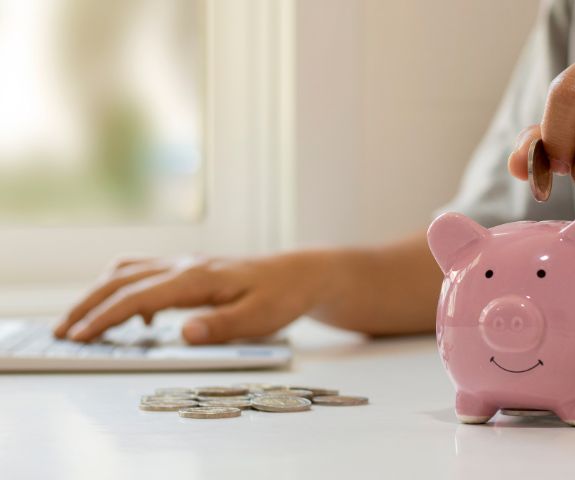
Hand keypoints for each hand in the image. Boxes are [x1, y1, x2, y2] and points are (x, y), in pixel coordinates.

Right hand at [54, 252, 336, 343]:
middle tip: (62, 330)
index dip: (106, 317)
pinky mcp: (192, 270)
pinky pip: (147, 273)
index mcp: (197, 277)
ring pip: (130, 271)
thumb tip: (182, 333)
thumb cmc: (282, 295)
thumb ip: (221, 326)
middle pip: (122, 279)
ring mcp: (187, 264)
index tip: (80, 336)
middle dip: (88, 304)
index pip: (139, 297)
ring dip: (101, 293)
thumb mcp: (259, 317)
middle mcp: (186, 265)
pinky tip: (137, 317)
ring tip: (83, 320)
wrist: (300, 273)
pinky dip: (127, 290)